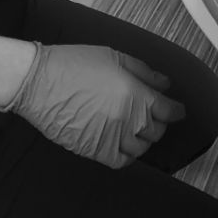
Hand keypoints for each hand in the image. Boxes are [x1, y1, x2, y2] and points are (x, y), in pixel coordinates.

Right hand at [2, 43, 185, 168]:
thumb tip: (165, 84)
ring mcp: (111, 137)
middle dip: (158, 122)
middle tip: (152, 114)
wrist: (39, 81)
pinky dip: (127, 155)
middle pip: (156, 131)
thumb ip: (144, 71)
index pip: (168, 111)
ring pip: (140, 148)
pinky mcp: (94, 151)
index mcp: (135, 94)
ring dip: (143, 139)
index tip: (178, 110)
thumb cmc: (75, 63)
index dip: (177, 111)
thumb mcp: (113, 56)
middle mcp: (128, 120)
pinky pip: (121, 161)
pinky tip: (122, 144)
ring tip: (135, 128)